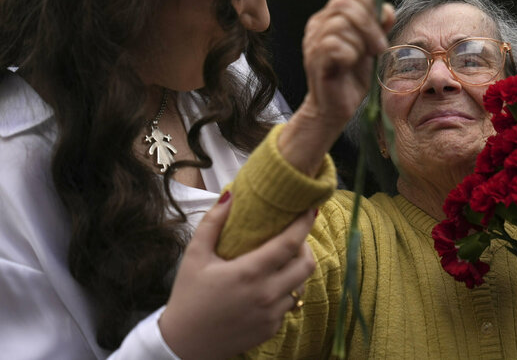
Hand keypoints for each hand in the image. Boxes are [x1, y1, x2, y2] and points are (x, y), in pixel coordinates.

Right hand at [159, 192, 316, 359]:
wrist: (183, 344)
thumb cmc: (188, 297)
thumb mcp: (194, 256)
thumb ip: (213, 223)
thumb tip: (230, 194)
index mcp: (249, 273)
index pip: (290, 244)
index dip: (304, 224)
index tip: (310, 210)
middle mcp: (266, 295)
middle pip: (306, 265)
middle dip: (305, 246)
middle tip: (292, 238)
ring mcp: (271, 315)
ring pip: (301, 286)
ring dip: (296, 271)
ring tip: (281, 262)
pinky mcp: (271, 329)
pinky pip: (289, 305)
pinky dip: (285, 291)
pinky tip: (268, 286)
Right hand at [300, 0, 394, 125]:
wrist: (335, 109)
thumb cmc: (352, 79)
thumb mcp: (371, 48)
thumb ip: (378, 27)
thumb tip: (386, 10)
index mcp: (332, 17)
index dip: (369, 3)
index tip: (381, 27)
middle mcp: (319, 24)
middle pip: (345, 1)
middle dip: (369, 24)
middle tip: (378, 47)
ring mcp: (314, 40)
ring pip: (341, 23)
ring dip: (361, 42)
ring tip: (364, 58)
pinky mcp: (316, 58)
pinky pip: (334, 45)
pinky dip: (350, 54)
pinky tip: (349, 65)